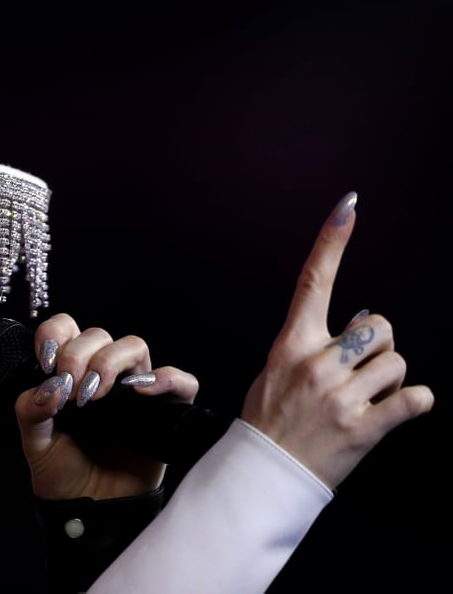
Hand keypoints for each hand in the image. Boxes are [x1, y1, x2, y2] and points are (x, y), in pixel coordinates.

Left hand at [14, 312, 198, 500]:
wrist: (87, 510)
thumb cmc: (61, 470)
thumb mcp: (34, 441)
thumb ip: (31, 411)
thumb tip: (49, 387)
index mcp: (69, 371)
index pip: (66, 328)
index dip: (55, 333)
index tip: (46, 362)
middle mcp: (103, 373)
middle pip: (98, 336)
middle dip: (79, 355)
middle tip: (71, 390)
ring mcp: (135, 390)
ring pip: (134, 347)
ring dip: (112, 361)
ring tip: (96, 394)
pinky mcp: (164, 411)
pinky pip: (181, 383)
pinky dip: (167, 378)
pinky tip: (142, 390)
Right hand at [241, 191, 434, 487]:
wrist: (262, 473)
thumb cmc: (271, 421)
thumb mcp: (277, 373)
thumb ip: (315, 346)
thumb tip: (362, 323)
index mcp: (291, 345)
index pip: (312, 282)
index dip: (331, 241)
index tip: (347, 206)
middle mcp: (315, 364)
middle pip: (377, 327)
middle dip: (380, 347)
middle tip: (363, 372)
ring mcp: (338, 396)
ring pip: (397, 364)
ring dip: (392, 382)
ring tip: (367, 401)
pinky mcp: (363, 428)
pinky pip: (415, 400)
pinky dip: (415, 404)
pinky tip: (398, 412)